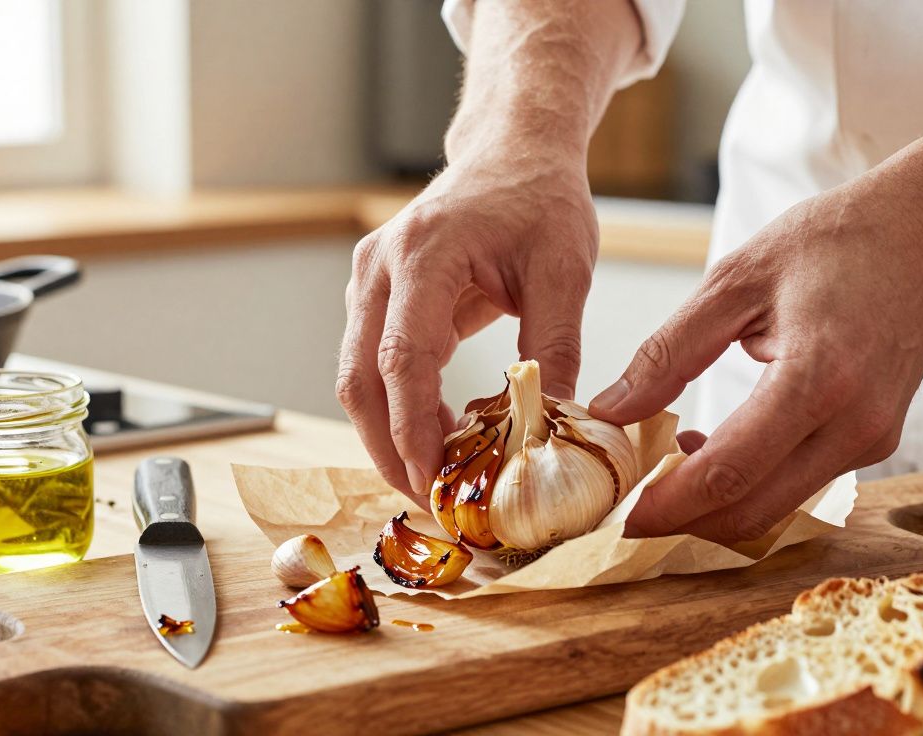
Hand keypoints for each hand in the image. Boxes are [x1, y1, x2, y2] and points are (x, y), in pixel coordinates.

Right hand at [338, 155, 598, 503]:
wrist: (513, 152)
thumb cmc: (539, 199)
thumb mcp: (565, 271)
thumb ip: (554, 349)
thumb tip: (552, 427)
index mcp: (424, 254)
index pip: (401, 359)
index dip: (412, 429)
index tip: (434, 481)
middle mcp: (380, 268)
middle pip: (359, 379)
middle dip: (389, 449)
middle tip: (432, 501)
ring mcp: (370, 281)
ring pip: (358, 378)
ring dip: (391, 435)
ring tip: (439, 480)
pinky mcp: (376, 296)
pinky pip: (374, 365)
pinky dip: (400, 409)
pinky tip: (440, 437)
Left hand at [590, 179, 922, 543]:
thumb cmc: (832, 241)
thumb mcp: (734, 280)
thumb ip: (669, 352)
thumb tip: (610, 410)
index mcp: (818, 378)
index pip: (729, 472)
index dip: (665, 504)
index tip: (615, 516)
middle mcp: (855, 424)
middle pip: (753, 511)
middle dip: (682, 519)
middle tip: (623, 502)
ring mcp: (873, 439)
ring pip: (776, 508)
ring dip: (713, 503)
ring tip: (658, 465)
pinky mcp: (876, 441)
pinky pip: (799, 484)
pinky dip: (747, 483)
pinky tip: (708, 447)